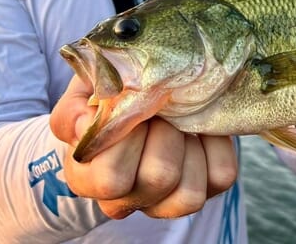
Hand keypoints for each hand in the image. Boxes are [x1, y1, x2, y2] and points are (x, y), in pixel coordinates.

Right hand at [49, 76, 237, 218]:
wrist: (139, 96)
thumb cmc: (108, 95)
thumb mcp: (84, 92)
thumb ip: (74, 108)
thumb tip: (84, 125)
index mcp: (87, 178)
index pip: (111, 178)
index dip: (129, 136)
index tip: (133, 105)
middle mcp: (123, 201)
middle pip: (159, 178)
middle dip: (166, 131)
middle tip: (160, 107)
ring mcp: (163, 202)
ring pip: (190, 193)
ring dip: (190, 144)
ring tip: (179, 120)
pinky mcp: (201, 191)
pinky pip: (221, 177)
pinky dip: (217, 145)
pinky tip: (200, 128)